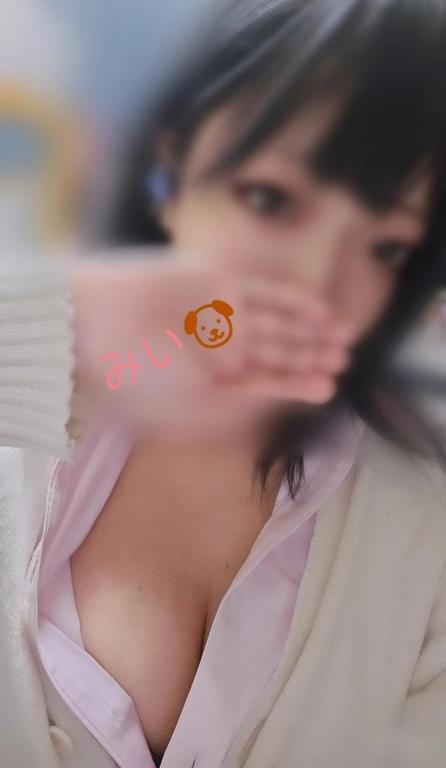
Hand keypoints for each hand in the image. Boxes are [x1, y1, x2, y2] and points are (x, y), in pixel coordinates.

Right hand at [68, 249, 354, 438]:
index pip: (263, 382)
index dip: (296, 383)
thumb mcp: (187, 411)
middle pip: (277, 351)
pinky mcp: (219, 284)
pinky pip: (266, 293)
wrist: (92, 327)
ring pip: (277, 323)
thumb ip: (234, 408)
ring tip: (342, 338)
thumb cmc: (134, 378)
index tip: (328, 387)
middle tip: (343, 357)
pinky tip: (319, 311)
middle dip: (311, 354)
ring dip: (309, 330)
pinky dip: (292, 301)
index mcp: (209, 380)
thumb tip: (272, 406)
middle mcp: (219, 348)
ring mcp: (221, 316)